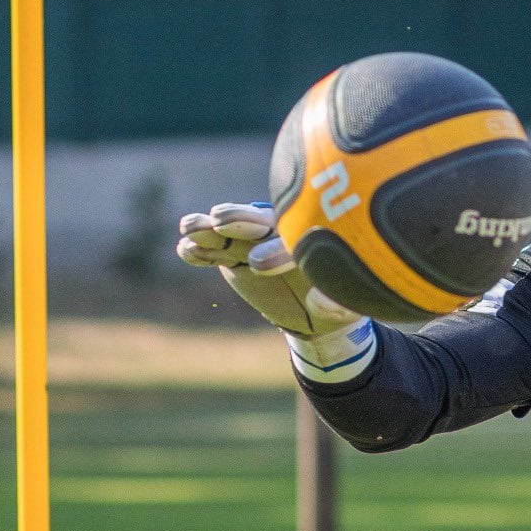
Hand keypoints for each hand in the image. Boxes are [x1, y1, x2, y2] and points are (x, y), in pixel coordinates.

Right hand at [176, 202, 359, 337]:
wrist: (317, 310)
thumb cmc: (338, 301)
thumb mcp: (345, 307)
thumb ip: (334, 305)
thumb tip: (323, 307)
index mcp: (312, 239)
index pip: (295, 238)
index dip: (276, 250)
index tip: (258, 264)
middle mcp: (281, 235)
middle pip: (260, 222)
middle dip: (241, 220)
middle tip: (220, 221)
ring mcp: (254, 242)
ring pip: (231, 231)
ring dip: (210, 228)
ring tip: (189, 227)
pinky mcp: (234, 255)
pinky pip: (215, 251)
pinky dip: (200, 251)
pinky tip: (185, 249)